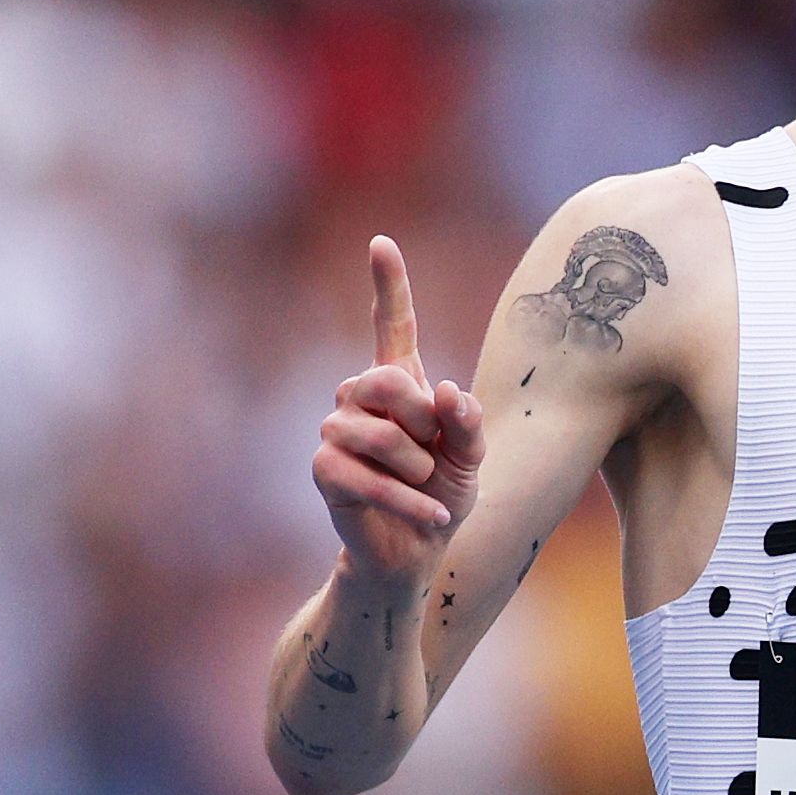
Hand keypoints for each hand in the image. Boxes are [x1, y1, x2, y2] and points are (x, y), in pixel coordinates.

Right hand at [313, 236, 482, 585]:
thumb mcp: (471, 459)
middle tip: (433, 456)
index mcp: (398, 382)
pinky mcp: (324, 469)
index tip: (382, 243)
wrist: (416, 551)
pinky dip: (409, 501)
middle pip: (386, 381)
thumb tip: (446, 392)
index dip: (389, 284)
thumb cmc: (442, 494)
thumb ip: (467, 425)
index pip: (393, 324)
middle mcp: (359, 396)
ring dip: (417, 470)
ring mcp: (336, 430)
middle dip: (420, 421)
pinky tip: (431, 516)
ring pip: (379, 434)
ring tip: (425, 487)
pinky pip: (367, 477)